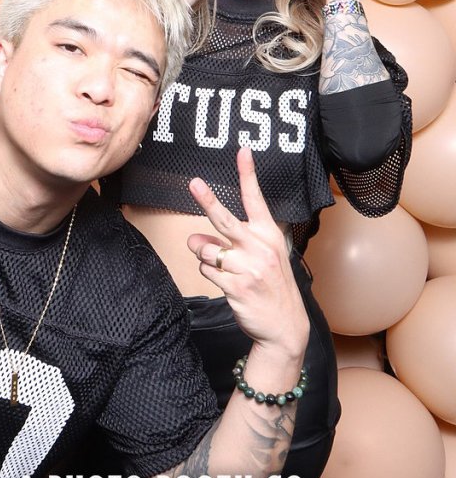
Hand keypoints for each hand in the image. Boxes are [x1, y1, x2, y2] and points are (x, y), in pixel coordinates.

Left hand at [187, 148, 308, 355]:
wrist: (284, 326)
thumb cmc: (270, 285)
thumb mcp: (259, 258)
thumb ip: (229, 242)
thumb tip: (194, 238)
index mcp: (268, 235)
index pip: (255, 199)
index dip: (248, 174)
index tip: (243, 151)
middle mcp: (259, 247)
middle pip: (225, 220)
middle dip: (207, 200)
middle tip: (194, 183)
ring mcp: (248, 267)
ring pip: (207, 250)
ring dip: (206, 257)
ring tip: (224, 268)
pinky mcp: (236, 286)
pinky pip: (206, 270)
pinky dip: (209, 274)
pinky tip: (226, 283)